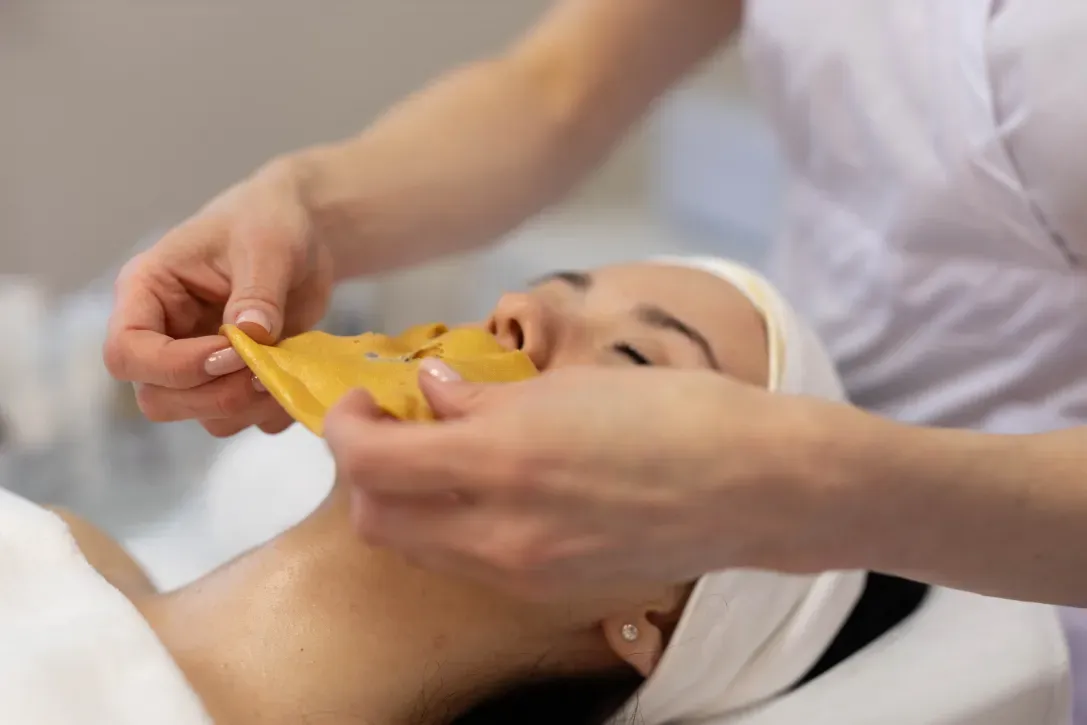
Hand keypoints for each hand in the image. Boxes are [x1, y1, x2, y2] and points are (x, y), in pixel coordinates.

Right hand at [104, 160, 334, 436]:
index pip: (127, 352)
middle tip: (265, 370)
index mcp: (146, 293)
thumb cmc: (269, 223)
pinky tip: (296, 378)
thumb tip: (251, 334)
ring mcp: (197, 364)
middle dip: (214, 395)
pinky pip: (243, 419)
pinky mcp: (233, 381)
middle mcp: (163, 335)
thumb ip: (257, 291)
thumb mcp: (266, 246)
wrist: (304, 233)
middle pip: (158, 399)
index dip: (174, 366)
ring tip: (286, 370)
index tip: (232, 352)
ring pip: (201, 416)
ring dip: (247, 406)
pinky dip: (270, 411)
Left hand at [325, 363, 845, 600]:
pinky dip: (449, 524)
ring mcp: (523, 570)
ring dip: (403, 501)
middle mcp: (501, 531)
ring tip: (437, 454)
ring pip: (417, 546)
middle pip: (377, 518)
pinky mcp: (547, 588)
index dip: (346, 426)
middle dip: (363, 471)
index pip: (373, 460)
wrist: (754, 486)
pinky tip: (485, 486)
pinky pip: (466, 562)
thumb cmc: (677, 414)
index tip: (362, 401)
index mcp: (505, 461)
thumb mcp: (572, 385)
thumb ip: (483, 399)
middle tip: (389, 426)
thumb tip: (426, 393)